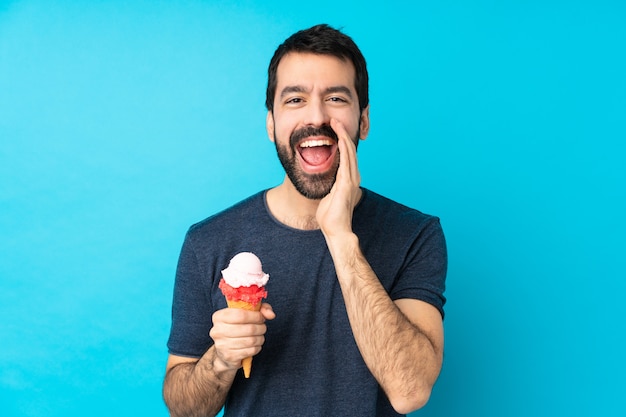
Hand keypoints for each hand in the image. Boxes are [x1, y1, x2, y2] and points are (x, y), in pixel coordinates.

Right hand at [209, 303, 274, 370]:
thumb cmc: (237, 328)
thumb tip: (271, 315)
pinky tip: (255, 345)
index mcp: (219, 317)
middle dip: (260, 328)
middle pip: (248, 328)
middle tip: (262, 328)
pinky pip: (250, 351)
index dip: (256, 316)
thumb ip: (260, 309)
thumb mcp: (246, 313)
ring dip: (260, 338)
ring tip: (260, 336)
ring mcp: (222, 345)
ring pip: (251, 340)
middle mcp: (217, 330)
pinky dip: (257, 347)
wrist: (224, 352)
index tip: (261, 318)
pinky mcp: (229, 356)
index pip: (241, 314)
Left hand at [316, 118, 361, 237]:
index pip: (346, 155)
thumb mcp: (328, 196)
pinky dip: (344, 148)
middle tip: (334, 119)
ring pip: (349, 152)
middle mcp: (352, 177)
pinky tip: (340, 138)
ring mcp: (351, 180)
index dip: (341, 140)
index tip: (332, 128)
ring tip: (336, 123)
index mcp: (348, 179)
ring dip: (343, 136)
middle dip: (342, 133)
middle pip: (349, 150)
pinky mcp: (347, 184)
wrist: (336, 231)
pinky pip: (346, 161)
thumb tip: (324, 181)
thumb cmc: (330, 217)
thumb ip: (329, 186)